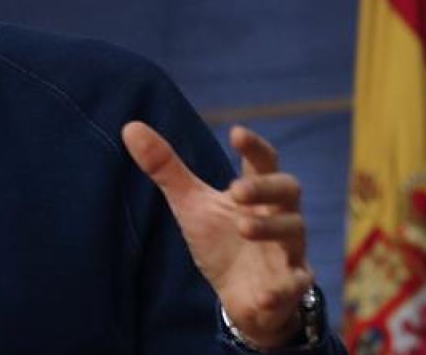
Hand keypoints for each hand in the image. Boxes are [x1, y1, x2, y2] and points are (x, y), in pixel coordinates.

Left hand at [122, 123, 312, 349]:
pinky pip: (295, 285)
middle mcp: (279, 214)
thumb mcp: (191, 204)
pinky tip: (264, 296)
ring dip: (270, 228)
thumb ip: (166, 168)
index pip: (263, 161)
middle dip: (265, 187)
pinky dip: (281, 290)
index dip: (254, 146)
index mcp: (257, 191)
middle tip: (236, 190)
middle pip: (288, 189)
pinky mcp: (290, 285)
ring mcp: (288, 250)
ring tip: (242, 226)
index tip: (236, 133)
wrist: (242, 297)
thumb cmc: (221, 241)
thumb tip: (130, 127)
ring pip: (293, 231)